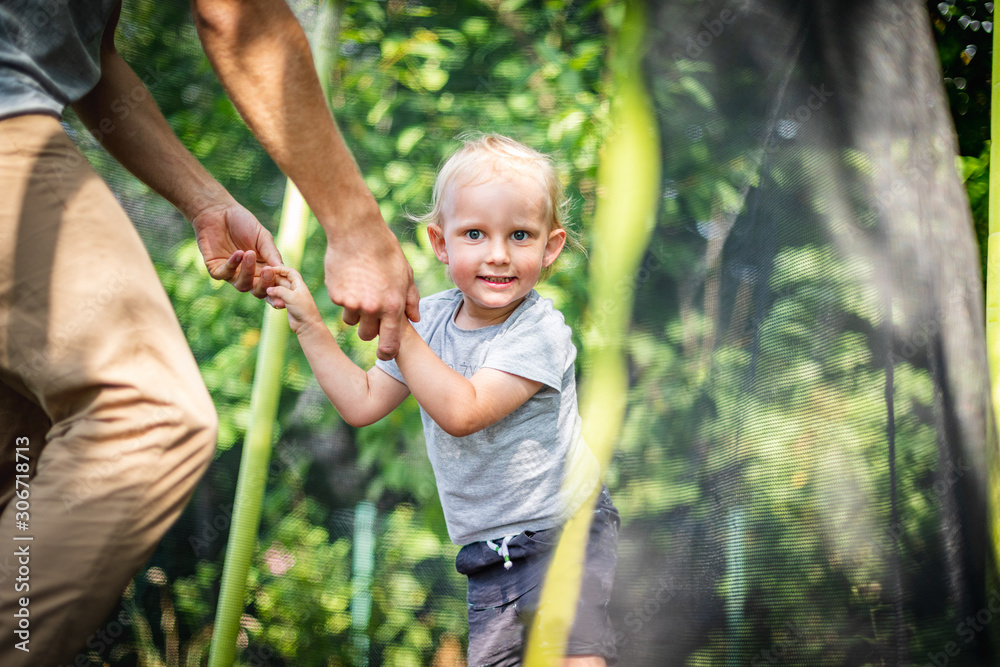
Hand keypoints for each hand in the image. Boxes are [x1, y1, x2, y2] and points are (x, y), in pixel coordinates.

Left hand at [190, 200, 282, 298]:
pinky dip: (233, 265)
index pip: (273, 285)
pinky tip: (238, 253)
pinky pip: (225, 274)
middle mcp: (248, 275)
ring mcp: (232, 274)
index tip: (287, 284)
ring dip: (248, 272)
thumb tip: (283, 269)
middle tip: (269, 271)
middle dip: (265, 284)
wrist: (218, 211)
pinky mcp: (216, 270)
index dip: (280, 288)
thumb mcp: (262, 236)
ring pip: (242, 286)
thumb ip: (271, 253)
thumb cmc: (243, 222)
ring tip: (250, 254)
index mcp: (263, 269)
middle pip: (259, 291)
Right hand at [266, 267, 322, 334]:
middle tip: (263, 281)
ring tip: (267, 293)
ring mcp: (291, 297)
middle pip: (282, 279)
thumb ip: (279, 291)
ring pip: (278, 289)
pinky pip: (278, 298)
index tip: (270, 269)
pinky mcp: (287, 304)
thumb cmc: (303, 310)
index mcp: (299, 284)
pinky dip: (274, 299)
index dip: (280, 269)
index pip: (289, 271)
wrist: (308, 326)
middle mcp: (295, 289)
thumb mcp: (291, 297)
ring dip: (273, 291)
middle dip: (273, 280)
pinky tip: (274, 304)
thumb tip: (268, 289)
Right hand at [324, 225, 419, 360]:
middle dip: (369, 328)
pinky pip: (340, 305)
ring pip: (352, 321)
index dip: (387, 353)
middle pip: (367, 335)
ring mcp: (352, 303)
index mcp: (393, 306)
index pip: (390, 344)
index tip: (384, 354)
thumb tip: (415, 319)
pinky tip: (349, 278)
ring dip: (355, 312)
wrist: (357, 231)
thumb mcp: (406, 274)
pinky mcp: (336, 295)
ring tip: (360, 288)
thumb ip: (411, 300)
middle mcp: (372, 309)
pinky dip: (344, 297)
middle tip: (371, 311)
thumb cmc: (386, 251)